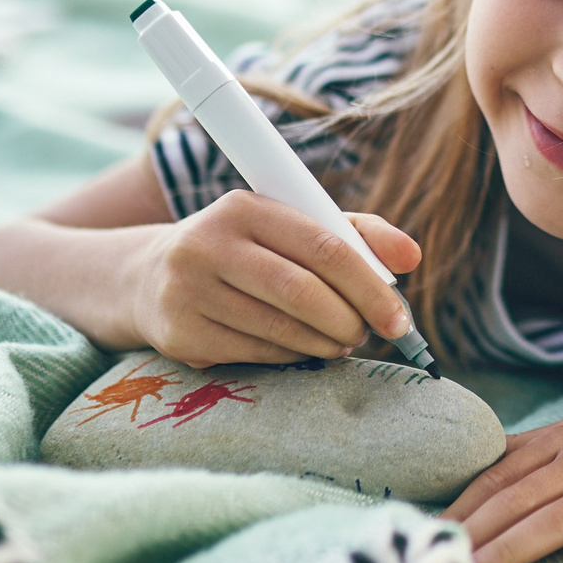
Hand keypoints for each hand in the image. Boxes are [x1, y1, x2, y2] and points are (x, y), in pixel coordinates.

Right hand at [126, 190, 419, 367]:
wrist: (150, 278)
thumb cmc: (245, 251)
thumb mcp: (293, 227)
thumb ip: (357, 234)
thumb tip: (413, 257)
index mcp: (245, 207)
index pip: (324, 246)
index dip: (369, 286)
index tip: (399, 317)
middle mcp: (208, 243)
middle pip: (302, 292)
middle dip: (350, 320)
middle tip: (370, 334)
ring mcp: (187, 291)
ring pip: (280, 329)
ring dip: (326, 343)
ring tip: (343, 341)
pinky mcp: (179, 333)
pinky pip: (256, 353)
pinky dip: (292, 355)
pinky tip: (303, 348)